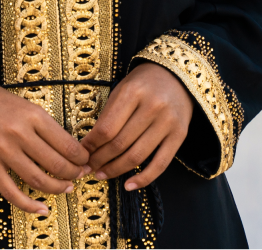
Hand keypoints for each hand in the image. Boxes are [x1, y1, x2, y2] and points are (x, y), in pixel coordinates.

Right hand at [0, 77, 90, 214]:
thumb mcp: (26, 105)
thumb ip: (45, 126)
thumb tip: (69, 149)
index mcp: (33, 115)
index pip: (67, 145)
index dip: (81, 158)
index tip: (86, 161)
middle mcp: (19, 133)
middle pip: (56, 164)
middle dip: (73, 174)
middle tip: (79, 175)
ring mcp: (2, 151)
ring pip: (37, 179)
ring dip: (57, 188)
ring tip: (65, 188)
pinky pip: (11, 192)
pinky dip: (29, 204)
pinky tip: (42, 208)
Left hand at [81, 62, 192, 189]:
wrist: (177, 75)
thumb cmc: (144, 83)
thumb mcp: (122, 89)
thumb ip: (109, 114)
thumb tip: (90, 145)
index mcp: (133, 92)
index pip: (106, 128)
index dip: (91, 145)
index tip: (81, 154)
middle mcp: (152, 107)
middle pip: (120, 144)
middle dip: (100, 160)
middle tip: (88, 168)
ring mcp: (168, 122)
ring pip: (137, 156)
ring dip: (116, 170)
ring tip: (102, 175)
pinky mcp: (180, 135)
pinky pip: (160, 164)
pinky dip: (143, 178)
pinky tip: (129, 185)